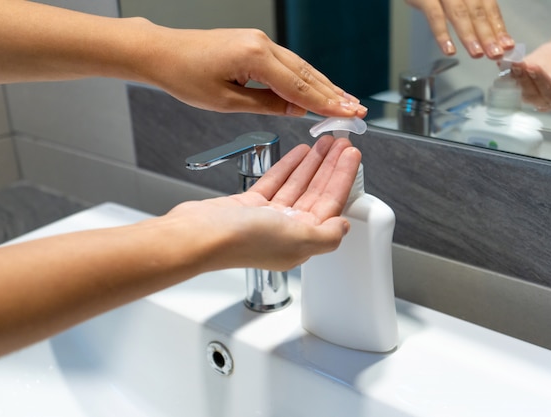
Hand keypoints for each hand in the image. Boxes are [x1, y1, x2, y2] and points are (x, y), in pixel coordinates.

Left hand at [0, 1, 366, 118]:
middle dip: (334, 93)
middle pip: (307, 73)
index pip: (300, 86)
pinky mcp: (255, 45)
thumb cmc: (185, 76)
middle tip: (357, 111)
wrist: (162, 53)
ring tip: (344, 102)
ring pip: (300, 67)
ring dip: (323, 85)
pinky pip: (287, 64)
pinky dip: (304, 79)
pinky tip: (315, 89)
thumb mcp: (226, 101)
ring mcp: (260, 42)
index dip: (327, 103)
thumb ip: (265, 105)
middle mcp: (262, 44)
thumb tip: (294, 111)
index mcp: (256, 57)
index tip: (348, 114)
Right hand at [164, 135, 361, 271]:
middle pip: (316, 192)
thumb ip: (326, 235)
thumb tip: (345, 227)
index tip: (352, 155)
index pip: (331, 205)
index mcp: (301, 242)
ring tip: (324, 142)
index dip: (343, 178)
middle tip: (342, 142)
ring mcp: (267, 218)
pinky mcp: (249, 207)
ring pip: (297, 185)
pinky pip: (275, 182)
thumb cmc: (242, 240)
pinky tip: (298, 153)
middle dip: (331, 167)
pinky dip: (288, 167)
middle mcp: (286, 231)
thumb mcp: (296, 239)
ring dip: (312, 163)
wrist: (199, 236)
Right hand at [405, 0, 513, 58]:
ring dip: (469, 35)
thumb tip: (485, 35)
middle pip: (478, 10)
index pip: (489, 6)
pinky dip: (442, 33)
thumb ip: (468, 8)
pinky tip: (449, 49)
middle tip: (496, 54)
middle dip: (488, 34)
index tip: (507, 45)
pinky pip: (434, 15)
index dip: (498, 26)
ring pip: (459, 13)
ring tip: (477, 54)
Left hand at [511, 42, 550, 110]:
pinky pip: (512, 81)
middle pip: (534, 93)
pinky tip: (506, 63)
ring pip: (522, 89)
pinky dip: (508, 72)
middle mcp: (546, 100)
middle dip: (530, 78)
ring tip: (518, 63)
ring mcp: (532, 92)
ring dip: (518, 76)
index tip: (536, 69)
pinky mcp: (521, 83)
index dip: (544, 82)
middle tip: (528, 64)